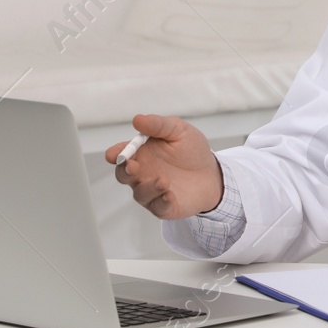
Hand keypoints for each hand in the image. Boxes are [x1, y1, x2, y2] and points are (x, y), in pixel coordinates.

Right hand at [105, 114, 223, 219]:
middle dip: (125, 171)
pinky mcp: (164, 206)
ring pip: (140, 193)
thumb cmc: (192, 151)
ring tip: (164, 181)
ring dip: (149, 188)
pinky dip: (162, 202)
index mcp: (142, 153)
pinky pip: (158, 207)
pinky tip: (169, 195)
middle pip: (124, 175)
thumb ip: (159, 125)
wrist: (213, 173)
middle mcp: (142, 173)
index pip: (122, 154)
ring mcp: (152, 191)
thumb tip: (137, 119)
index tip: (114, 154)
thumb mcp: (179, 131)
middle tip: (133, 167)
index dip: (115, 154)